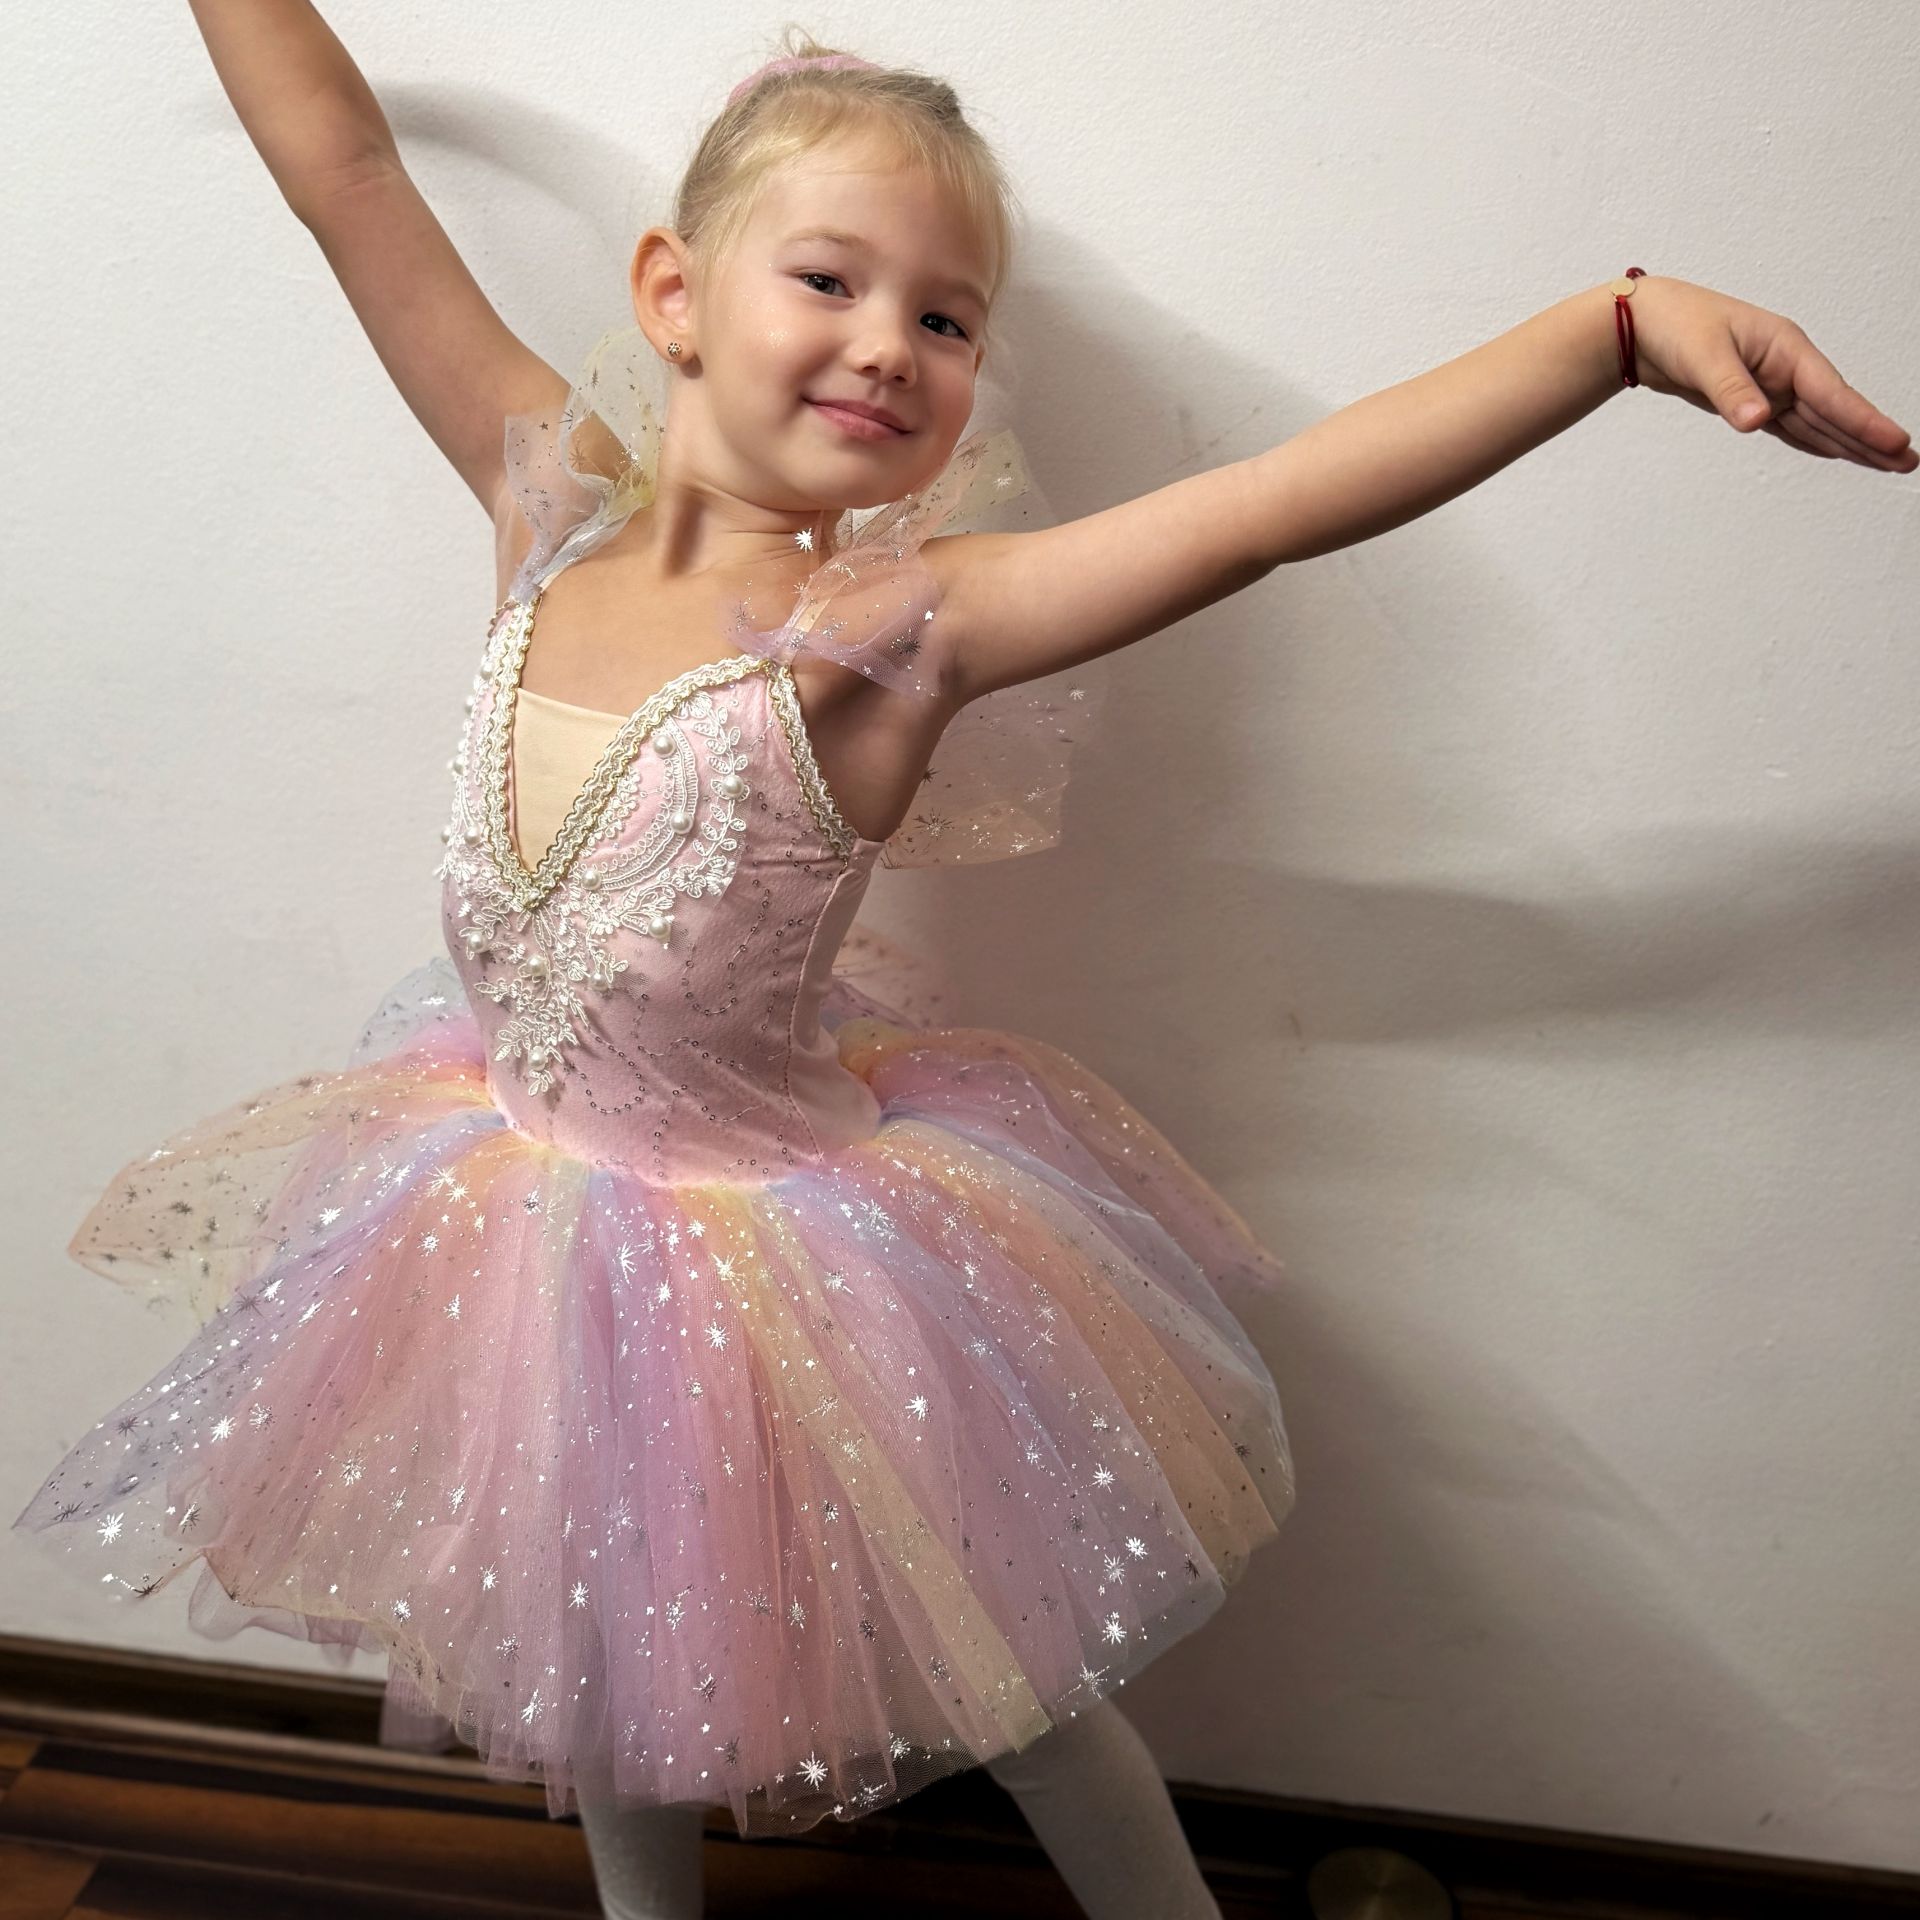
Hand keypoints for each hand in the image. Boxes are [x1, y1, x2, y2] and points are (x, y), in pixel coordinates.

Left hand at [1623, 275, 1915, 472]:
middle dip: (1869, 437)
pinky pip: (1792, 426)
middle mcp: (1785, 367)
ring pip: (1817, 422)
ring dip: (1849, 443)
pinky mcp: (1753, 400)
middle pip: (1834, 411)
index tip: (1896, 442)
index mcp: (1785, 349)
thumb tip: (1756, 421)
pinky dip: (1815, 441)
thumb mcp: (1703, 355)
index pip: (1831, 393)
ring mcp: (1771, 384)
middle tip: (1907, 462)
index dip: (1864, 421)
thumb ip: (1730, 390)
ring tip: (1886, 463)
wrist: (1644, 326)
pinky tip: (1838, 453)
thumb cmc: (1675, 325)